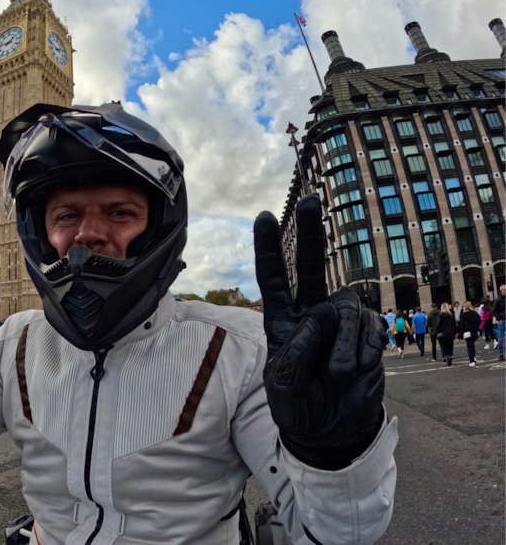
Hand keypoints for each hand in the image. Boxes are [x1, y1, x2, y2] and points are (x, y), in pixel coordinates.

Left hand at [254, 195, 385, 469]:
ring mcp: (340, 323)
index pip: (272, 280)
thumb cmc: (298, 406)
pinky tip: (357, 369)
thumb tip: (320, 315)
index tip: (263, 216)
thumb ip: (297, 352)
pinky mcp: (367, 335)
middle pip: (309, 267)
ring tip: (338, 373)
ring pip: (343, 309)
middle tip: (311, 199)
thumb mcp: (284, 383)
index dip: (267, 249)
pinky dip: (363, 351)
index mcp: (281, 321)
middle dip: (309, 233)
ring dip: (343, 342)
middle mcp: (310, 314)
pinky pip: (368, 329)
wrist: (330, 432)